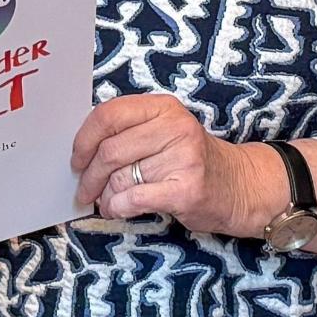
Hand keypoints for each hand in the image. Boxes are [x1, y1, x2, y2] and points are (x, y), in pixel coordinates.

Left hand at [70, 93, 272, 236]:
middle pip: (110, 150)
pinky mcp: (186, 190)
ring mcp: (183, 158)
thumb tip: (82, 153)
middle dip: (89, 176)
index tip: (76, 158)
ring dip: (105, 196)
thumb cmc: (192, 160)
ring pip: (119, 178)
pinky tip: (118, 209)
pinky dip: (117, 208)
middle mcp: (175, 127)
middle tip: (84, 190)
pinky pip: (134, 199)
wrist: (240, 185)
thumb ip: (130, 133)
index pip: (108, 114)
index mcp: (164, 107)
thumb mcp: (165, 132)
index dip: (84, 139)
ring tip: (107, 201)